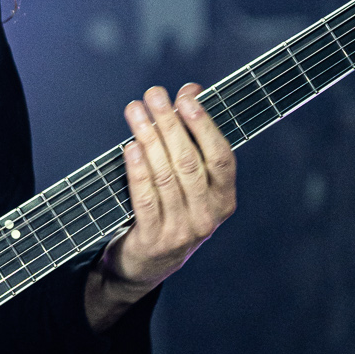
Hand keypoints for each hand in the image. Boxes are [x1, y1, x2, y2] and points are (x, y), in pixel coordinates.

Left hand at [84, 83, 235, 329]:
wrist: (147, 265)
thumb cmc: (171, 210)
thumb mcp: (189, 180)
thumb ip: (192, 137)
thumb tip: (192, 88)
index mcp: (224, 200)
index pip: (221, 157)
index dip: (204, 124)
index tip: (186, 96)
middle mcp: (208, 216)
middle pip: (189, 162)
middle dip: (169, 123)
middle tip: (153, 95)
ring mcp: (182, 231)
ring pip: (165, 176)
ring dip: (148, 138)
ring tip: (135, 111)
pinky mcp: (154, 240)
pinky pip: (145, 199)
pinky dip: (137, 170)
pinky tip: (130, 147)